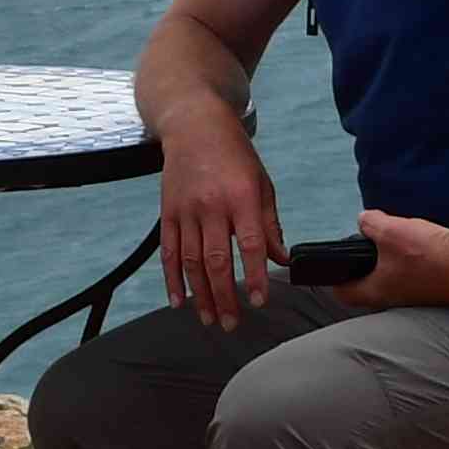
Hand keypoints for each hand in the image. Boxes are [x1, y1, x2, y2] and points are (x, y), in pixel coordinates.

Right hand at [158, 123, 284, 330]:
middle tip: (232, 323)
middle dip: (224, 296)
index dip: (255, 275)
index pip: (250, 244)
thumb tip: (280, 259)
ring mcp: (186, 211)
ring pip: (191, 262)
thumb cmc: (235, 155)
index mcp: (241, 198)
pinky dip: (172, 279)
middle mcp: (211, 206)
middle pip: (216, 261)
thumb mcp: (262, 183)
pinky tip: (179, 301)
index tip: (259, 300)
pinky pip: (168, 252)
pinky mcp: (168, 213)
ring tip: (210, 319)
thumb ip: (270, 224)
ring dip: (200, 295)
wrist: (194, 125)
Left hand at [333, 205, 448, 309]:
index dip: (335, 279)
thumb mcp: (391, 231)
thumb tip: (363, 220)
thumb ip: (371, 224)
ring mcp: (418, 299)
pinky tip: (424, 247)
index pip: (344, 294)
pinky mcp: (438, 291)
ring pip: (396, 282)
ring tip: (397, 244)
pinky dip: (417, 265)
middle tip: (367, 249)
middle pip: (371, 288)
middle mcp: (395, 301)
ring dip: (393, 266)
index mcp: (376, 292)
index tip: (334, 267)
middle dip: (366, 268)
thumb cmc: (431, 254)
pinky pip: (419, 278)